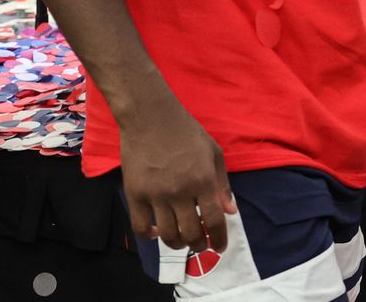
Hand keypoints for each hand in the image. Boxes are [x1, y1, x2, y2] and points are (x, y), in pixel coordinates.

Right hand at [118, 93, 236, 251]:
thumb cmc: (187, 132)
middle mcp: (180, 192)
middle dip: (199, 244)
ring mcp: (155, 195)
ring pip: (167, 234)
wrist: (150, 118)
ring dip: (177, 243)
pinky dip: (150, 236)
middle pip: (191, 232)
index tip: (219, 246)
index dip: (219, 238)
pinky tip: (158, 231)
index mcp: (203, 181)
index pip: (215, 220)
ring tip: (183, 240)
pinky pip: (140, 227)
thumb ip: (223, 184)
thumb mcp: (214, 153)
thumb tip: (231, 211)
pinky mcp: (134, 195)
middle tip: (201, 245)